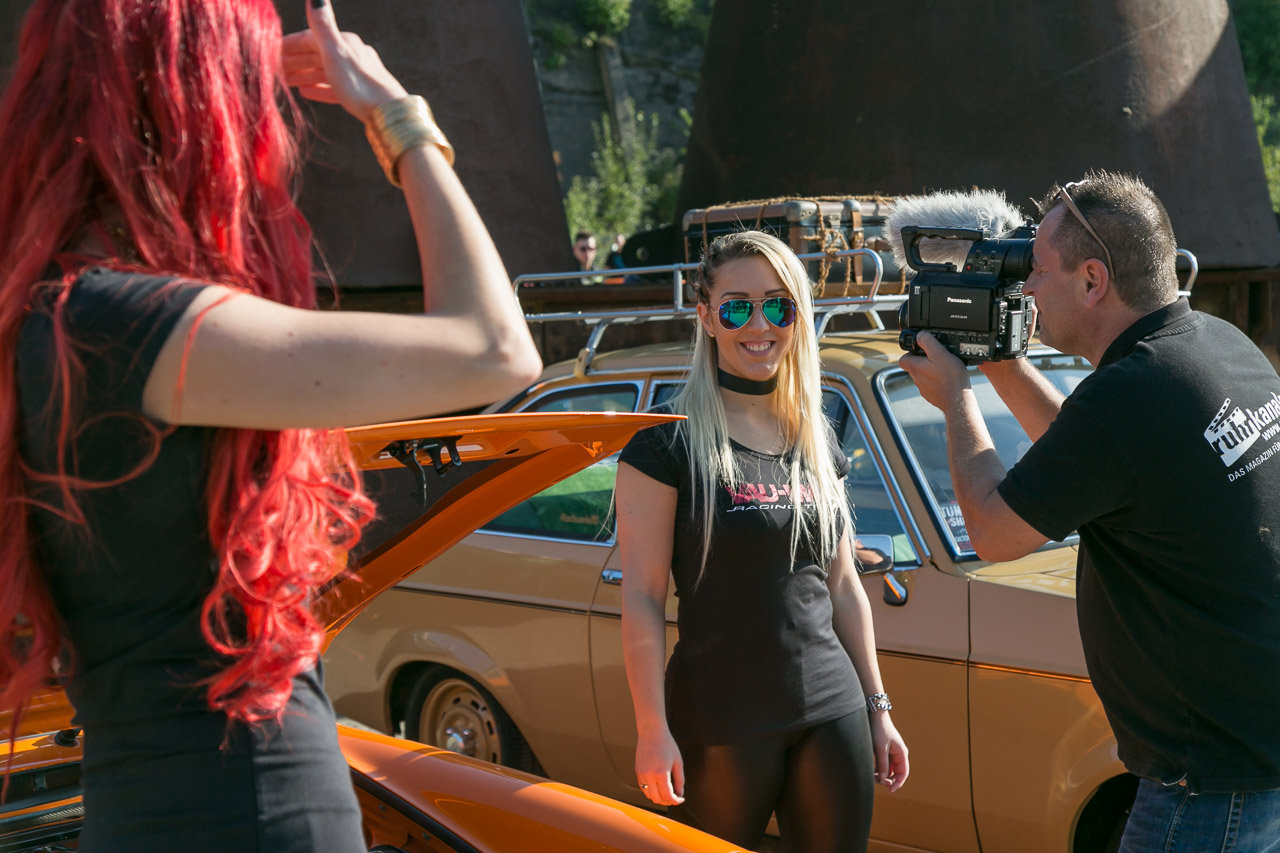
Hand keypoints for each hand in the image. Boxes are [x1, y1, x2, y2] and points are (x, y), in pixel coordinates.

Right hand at [282, 0, 408, 122]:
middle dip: (294, 60)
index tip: (271, 50)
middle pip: (316, 55)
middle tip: (273, 68)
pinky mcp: (360, 95)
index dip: (290, 43)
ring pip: (324, 71)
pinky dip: (319, 88)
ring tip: (284, 81)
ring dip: (303, 74)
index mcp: (345, 43)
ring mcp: (357, 76)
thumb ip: (322, 25)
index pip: (311, 38)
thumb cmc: (360, 84)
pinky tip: (306, 93)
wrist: (389, 114)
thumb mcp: (336, 52)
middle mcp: (353, 56)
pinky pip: (334, 88)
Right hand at [635, 728, 684, 805]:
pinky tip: (658, 787)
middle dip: (667, 801)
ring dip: (658, 798)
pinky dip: (651, 791)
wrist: (652, 731)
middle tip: (674, 798)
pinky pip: (643, 787)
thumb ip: (680, 780)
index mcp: (661, 773)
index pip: (668, 796)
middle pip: (657, 799)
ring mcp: (641, 774)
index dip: (676, 801)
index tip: (680, 799)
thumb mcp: (678, 762)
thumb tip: (680, 793)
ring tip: (666, 793)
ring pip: (649, 795)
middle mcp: (649, 775)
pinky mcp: (637, 771)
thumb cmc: (666, 744)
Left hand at [869, 711, 908, 791]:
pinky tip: (871, 772)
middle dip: (888, 780)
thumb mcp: (881, 748)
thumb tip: (884, 780)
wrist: (874, 716)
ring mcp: (890, 753)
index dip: (898, 783)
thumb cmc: (879, 730)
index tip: (890, 790)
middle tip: (878, 782)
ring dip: (881, 775)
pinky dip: (878, 770)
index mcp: (901, 753)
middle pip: (896, 773)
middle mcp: (898, 754)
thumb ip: (883, 765)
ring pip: (888, 770)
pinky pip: (882, 765)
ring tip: (872, 776)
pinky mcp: (882, 752)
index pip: (903, 773)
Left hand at [898, 332, 970, 411]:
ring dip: (931, 370)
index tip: (921, 349)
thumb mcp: (940, 353)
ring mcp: (924, 388)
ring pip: (924, 375)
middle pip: (915, 366)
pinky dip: (938, 380)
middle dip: (924, 360)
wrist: (958, 400)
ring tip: (945, 367)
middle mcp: (917, 379)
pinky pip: (933, 384)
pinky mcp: (932, 395)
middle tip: (937, 357)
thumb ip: (928, 341)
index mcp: (915, 367)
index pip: (903, 358)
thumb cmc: (950, 378)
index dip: (910, 351)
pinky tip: (948, 378)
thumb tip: (920, 334)